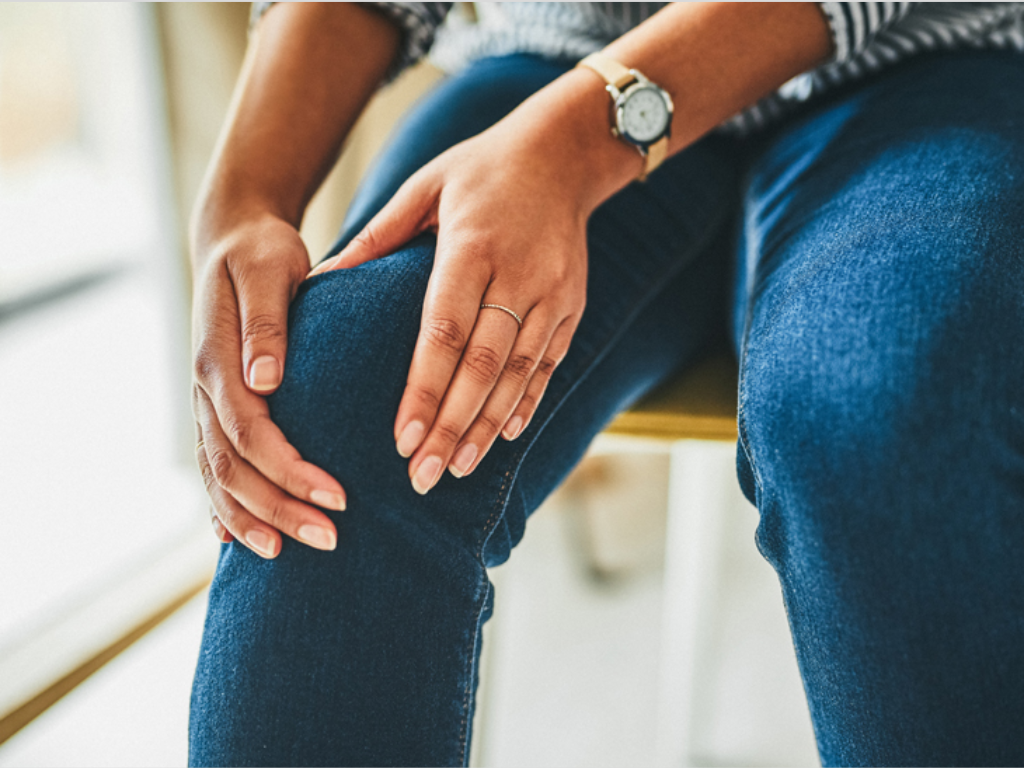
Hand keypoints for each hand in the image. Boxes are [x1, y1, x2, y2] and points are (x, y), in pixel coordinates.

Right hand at [192, 214, 346, 556]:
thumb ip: (266, 323)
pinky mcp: (215, 408)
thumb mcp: (270, 270)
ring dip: (252, 518)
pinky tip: (239, 536)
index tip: (339, 498)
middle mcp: (206, 390)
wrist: (232, 240)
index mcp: (218, 360)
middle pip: (233, 468)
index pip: (251, 433)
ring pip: (218, 476)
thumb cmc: (260, 253)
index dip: (290, 471)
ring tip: (289, 551)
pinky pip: (213, 465)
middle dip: (279, 508)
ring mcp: (205, 403)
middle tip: (330, 539)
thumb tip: (264, 379)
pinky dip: (224, 504)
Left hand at [309, 125, 592, 493]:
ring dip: (487, 427)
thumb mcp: (424, 186)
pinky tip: (505, 438)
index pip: (445, 331)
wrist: (564, 154)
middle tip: (420, 475)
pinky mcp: (572, 306)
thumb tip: (321, 278)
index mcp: (473, 245)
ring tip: (455, 469)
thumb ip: (376, 235)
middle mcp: (519, 275)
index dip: (425, 390)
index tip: (401, 437)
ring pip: (518, 374)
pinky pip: (549, 365)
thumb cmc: (480, 170)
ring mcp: (553, 294)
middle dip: (451, 426)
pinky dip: (527, 403)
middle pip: (483, 366)